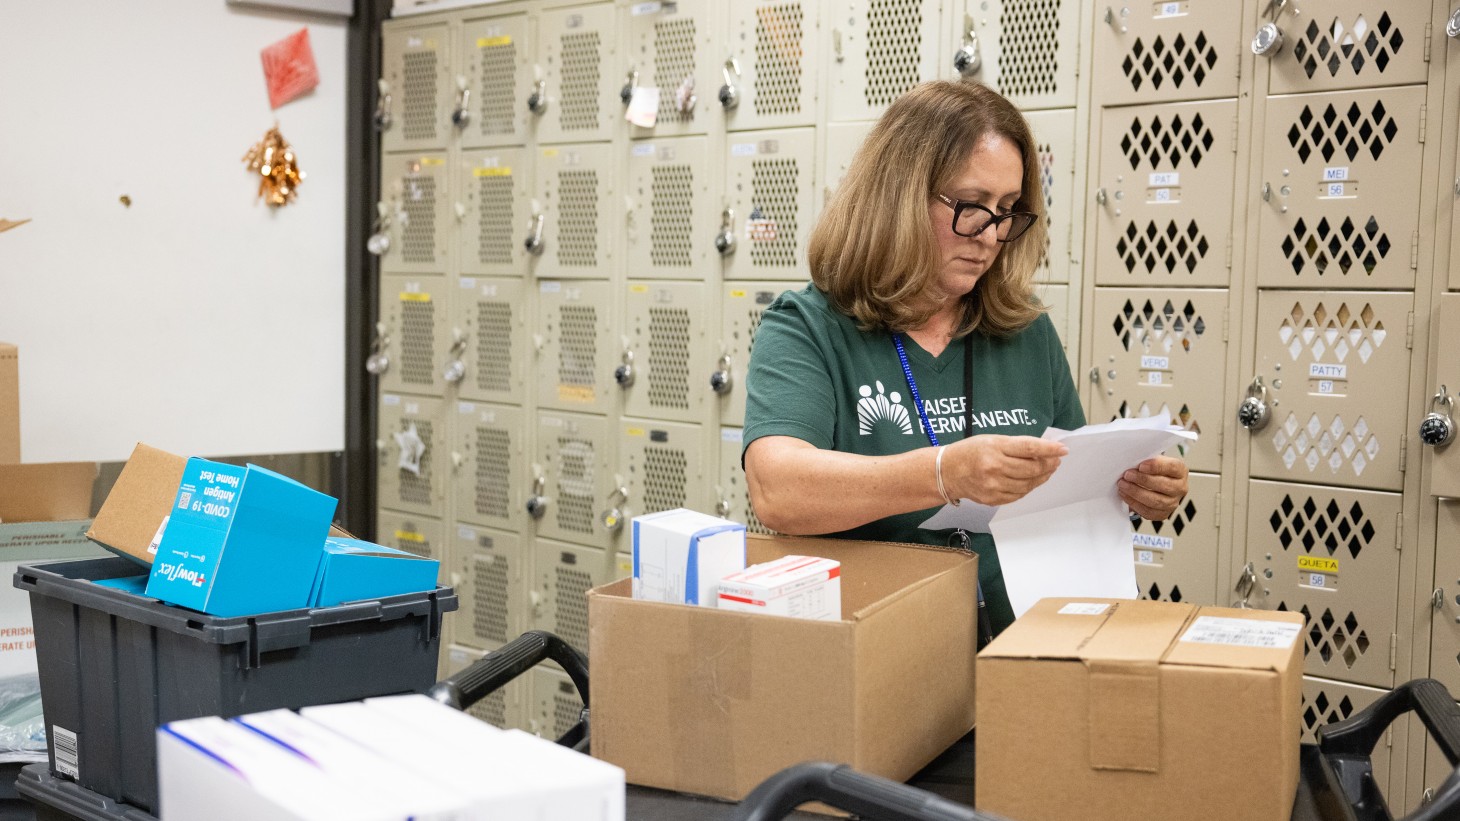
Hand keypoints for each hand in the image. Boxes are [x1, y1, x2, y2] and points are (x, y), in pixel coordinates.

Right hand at [942, 435, 1067, 505]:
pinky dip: (1029, 488)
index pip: (1028, 448)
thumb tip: (1044, 450)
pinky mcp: (992, 499)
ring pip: (1028, 484)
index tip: (1063, 449)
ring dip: (1041, 477)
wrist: (947, 472)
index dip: (1049, 449)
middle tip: (1056, 460)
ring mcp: (993, 486)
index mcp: (994, 448)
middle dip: (1048, 464)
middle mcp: (994, 467)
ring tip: (1047, 470)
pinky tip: (1032, 481)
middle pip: (1031, 468)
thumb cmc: (971, 452)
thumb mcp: (992, 440)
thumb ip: (1016, 445)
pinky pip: (1018, 495)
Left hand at [1118, 455, 1188, 519]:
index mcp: (1180, 471)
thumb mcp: (1152, 461)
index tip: (1141, 466)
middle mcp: (1180, 488)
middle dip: (1143, 480)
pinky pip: (1149, 512)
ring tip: (1123, 485)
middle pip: (1164, 485)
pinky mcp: (1163, 514)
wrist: (1153, 484)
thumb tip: (1132, 462)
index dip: (1156, 466)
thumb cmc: (1152, 470)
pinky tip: (1126, 496)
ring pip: (1156, 501)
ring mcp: (1173, 502)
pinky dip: (1135, 504)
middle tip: (1127, 475)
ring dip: (1136, 493)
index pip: (1172, 467)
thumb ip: (1146, 460)